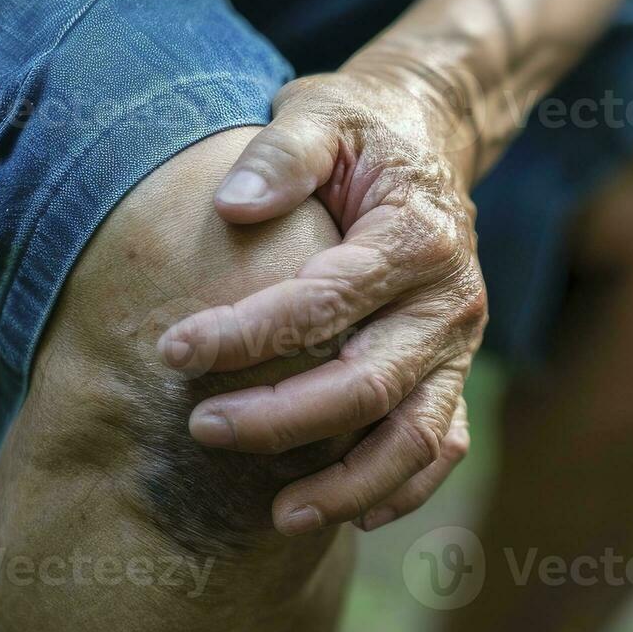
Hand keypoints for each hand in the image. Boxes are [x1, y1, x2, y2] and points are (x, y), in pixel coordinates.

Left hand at [156, 65, 486, 535]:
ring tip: (279, 516)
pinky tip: (349, 517)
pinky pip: (441, 445)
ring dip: (350, 485)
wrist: (433, 135)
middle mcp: (450, 301)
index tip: (173, 349)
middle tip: (201, 429)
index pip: (327, 302)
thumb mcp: (321, 114)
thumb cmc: (362, 129)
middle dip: (284, 420)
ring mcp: (459, 345)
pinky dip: (401, 488)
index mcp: (416, 239)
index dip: (250, 333)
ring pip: (416, 436)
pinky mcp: (455, 371)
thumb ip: (281, 155)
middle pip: (370, 384)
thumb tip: (233, 208)